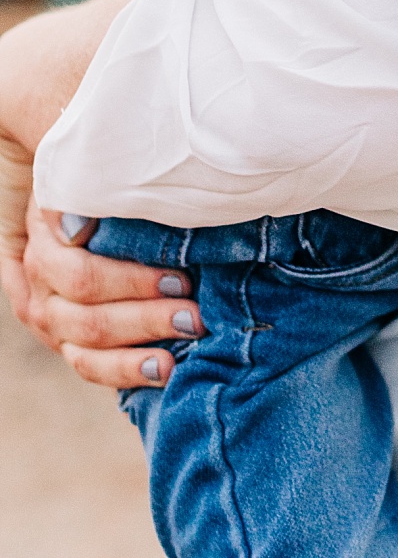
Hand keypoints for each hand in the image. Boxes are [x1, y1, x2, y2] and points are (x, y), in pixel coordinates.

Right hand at [4, 200, 202, 388]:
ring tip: (174, 360)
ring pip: (86, 352)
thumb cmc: (94, 194)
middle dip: (146, 320)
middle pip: (89, 319)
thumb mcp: (88, 185)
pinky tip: (161, 375)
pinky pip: (90, 368)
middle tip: (195, 317)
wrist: (70, 216)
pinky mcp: (65, 343)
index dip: (132, 282)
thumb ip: (82, 197)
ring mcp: (50, 322)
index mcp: (44, 248)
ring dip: (134, 359)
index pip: (84, 277)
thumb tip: (78, 227)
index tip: (180, 279)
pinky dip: (124, 374)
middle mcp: (41, 291)